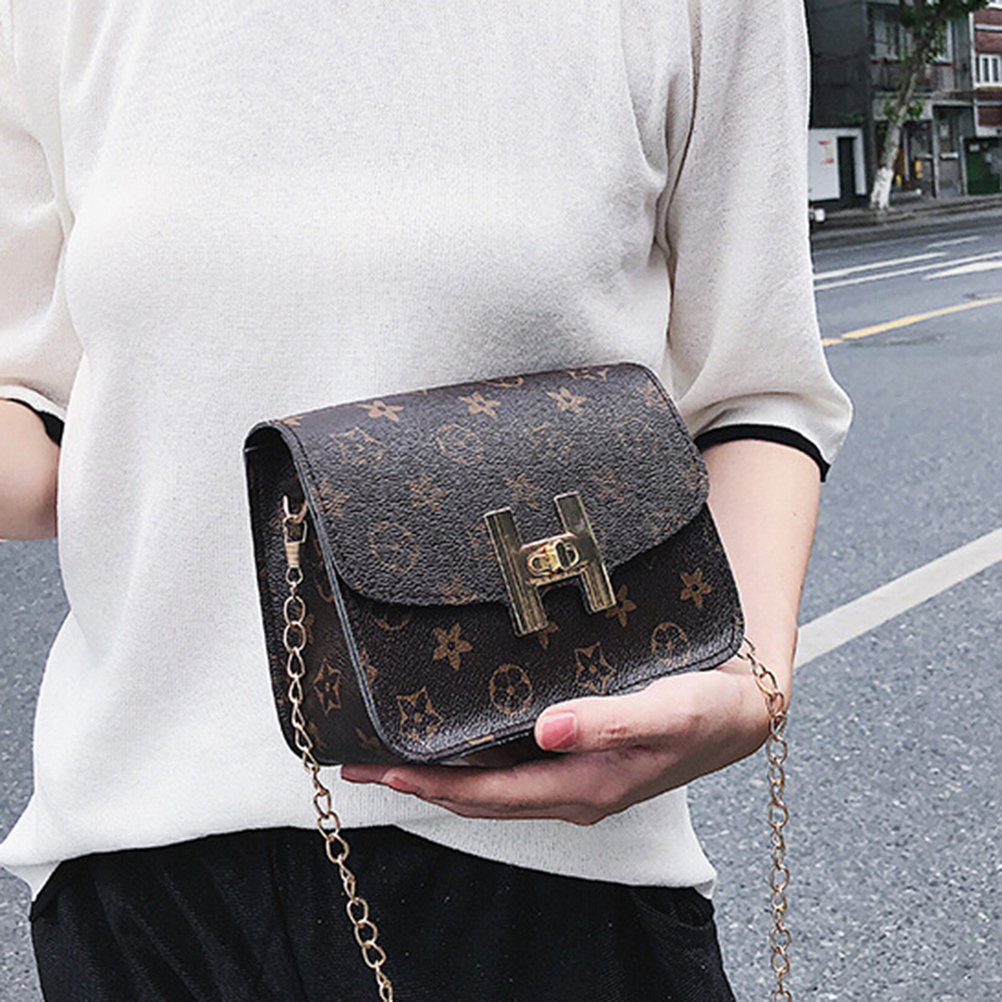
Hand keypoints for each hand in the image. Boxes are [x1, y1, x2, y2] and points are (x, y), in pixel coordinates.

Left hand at [340, 660, 780, 824]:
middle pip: (478, 797)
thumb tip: (547, 729)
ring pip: (491, 786)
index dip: (430, 784)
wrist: (741, 711)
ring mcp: (573, 778)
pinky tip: (455, 741)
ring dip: (439, 774)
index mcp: (584, 785)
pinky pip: (512, 770)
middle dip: (417, 783)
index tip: (379, 768)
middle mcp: (571, 789)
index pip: (489, 795)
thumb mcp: (664, 711)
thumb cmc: (706, 710)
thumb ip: (607, 721)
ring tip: (392, 752)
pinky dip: (473, 761)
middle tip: (360, 760)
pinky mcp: (579, 758)